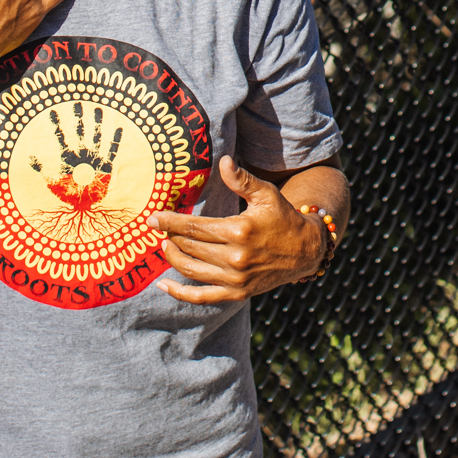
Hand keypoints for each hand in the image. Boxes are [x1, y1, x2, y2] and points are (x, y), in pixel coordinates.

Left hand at [149, 157, 327, 305]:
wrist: (305, 251)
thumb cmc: (283, 217)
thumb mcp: (266, 194)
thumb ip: (242, 180)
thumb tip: (223, 160)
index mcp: (239, 231)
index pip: (194, 227)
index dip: (170, 222)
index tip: (153, 218)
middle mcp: (236, 258)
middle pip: (190, 247)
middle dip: (171, 236)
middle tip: (159, 228)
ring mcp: (235, 280)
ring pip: (191, 270)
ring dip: (173, 258)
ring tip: (165, 246)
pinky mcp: (237, 293)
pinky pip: (201, 297)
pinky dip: (179, 293)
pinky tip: (163, 285)